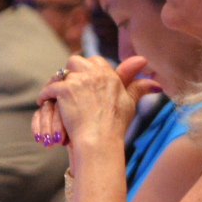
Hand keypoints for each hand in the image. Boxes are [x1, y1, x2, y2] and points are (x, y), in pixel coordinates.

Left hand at [32, 56, 159, 149]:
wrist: (100, 140)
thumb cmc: (116, 125)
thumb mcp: (129, 104)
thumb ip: (139, 88)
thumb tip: (157, 84)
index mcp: (110, 74)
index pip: (95, 61)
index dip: (87, 70)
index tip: (82, 81)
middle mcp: (95, 73)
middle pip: (76, 61)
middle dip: (70, 71)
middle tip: (66, 86)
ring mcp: (79, 81)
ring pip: (61, 72)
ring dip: (56, 81)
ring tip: (53, 94)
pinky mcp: (64, 90)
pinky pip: (50, 87)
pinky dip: (45, 95)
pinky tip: (44, 101)